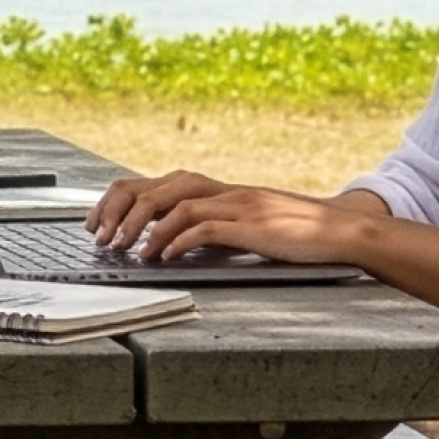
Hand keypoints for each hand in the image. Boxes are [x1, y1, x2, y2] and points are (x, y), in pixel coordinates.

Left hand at [89, 172, 372, 266]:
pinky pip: (205, 226)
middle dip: (123, 211)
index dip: (121, 200)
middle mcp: (223, 190)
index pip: (156, 183)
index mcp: (217, 190)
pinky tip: (164, 256)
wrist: (340, 231)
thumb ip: (210, 230)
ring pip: (176, 204)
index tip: (99, 223)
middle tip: (104, 238)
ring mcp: (238, 204)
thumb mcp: (242, 226)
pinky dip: (178, 240)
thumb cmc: (292, 234)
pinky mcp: (252, 225)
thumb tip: (170, 246)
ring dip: (146, 229)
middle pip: (157, 186)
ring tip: (129, 251)